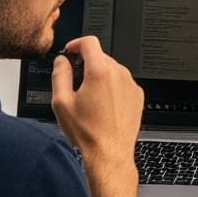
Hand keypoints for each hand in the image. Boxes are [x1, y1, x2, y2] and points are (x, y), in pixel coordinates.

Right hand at [51, 35, 144, 175]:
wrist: (109, 153)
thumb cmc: (88, 132)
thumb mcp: (62, 103)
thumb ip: (60, 75)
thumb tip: (61, 61)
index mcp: (100, 72)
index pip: (89, 42)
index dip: (76, 43)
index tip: (71, 51)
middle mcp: (119, 74)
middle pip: (100, 57)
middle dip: (87, 65)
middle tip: (76, 85)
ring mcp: (130, 84)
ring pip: (112, 70)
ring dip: (100, 78)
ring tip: (90, 102)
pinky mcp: (137, 95)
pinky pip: (122, 83)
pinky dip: (112, 88)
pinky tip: (104, 107)